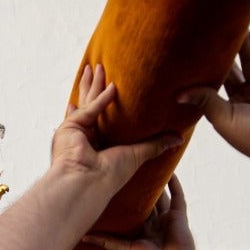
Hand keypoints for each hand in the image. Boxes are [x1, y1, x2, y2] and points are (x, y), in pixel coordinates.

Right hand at [50, 63, 180, 189]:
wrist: (88, 184)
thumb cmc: (109, 177)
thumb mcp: (138, 155)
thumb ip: (156, 144)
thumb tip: (179, 138)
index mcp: (96, 144)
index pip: (100, 119)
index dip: (103, 103)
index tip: (109, 88)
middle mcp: (84, 136)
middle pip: (89, 104)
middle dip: (92, 86)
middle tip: (97, 68)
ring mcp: (75, 131)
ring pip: (86, 100)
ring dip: (90, 83)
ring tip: (96, 66)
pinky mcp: (71, 126)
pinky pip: (91, 108)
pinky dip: (102, 98)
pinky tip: (113, 87)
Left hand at [83, 173, 198, 249]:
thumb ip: (107, 241)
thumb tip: (85, 236)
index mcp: (142, 230)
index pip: (132, 211)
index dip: (126, 199)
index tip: (114, 184)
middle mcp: (155, 223)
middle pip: (147, 200)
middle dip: (140, 187)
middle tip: (130, 169)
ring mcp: (168, 218)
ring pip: (162, 195)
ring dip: (158, 182)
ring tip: (150, 165)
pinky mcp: (179, 216)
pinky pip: (178, 196)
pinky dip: (175, 184)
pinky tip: (170, 171)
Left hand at [178, 31, 249, 164]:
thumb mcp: (225, 119)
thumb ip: (204, 101)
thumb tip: (178, 95)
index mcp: (230, 111)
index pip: (214, 87)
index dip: (204, 72)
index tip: (191, 54)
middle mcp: (247, 99)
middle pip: (232, 71)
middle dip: (223, 55)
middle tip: (211, 34)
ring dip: (243, 47)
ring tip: (233, 26)